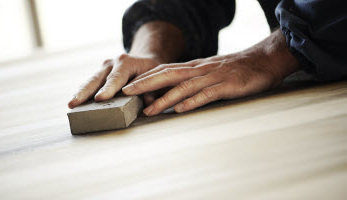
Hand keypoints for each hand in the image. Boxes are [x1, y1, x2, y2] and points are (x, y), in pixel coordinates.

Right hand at [68, 54, 159, 108]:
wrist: (145, 59)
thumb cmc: (152, 71)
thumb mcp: (156, 77)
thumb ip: (152, 90)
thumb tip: (148, 104)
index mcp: (127, 63)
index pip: (116, 77)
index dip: (108, 88)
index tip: (100, 98)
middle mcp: (113, 63)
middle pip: (97, 79)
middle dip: (86, 92)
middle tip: (75, 103)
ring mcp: (104, 68)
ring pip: (90, 81)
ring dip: (80, 93)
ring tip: (71, 105)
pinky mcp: (100, 74)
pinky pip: (90, 83)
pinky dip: (82, 92)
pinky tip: (75, 102)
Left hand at [122, 30, 299, 115]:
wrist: (263, 60)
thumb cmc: (234, 69)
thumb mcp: (209, 72)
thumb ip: (193, 79)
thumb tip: (173, 93)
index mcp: (194, 67)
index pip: (165, 70)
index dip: (146, 78)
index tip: (128, 86)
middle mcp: (200, 70)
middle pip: (168, 75)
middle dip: (146, 84)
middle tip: (126, 93)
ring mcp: (213, 77)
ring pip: (184, 87)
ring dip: (165, 98)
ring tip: (149, 110)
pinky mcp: (226, 86)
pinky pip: (207, 94)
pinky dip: (192, 102)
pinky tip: (180, 109)